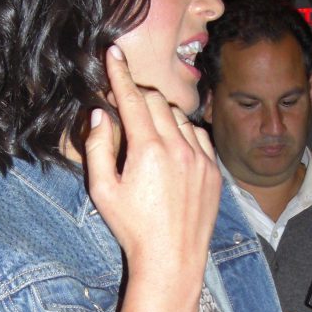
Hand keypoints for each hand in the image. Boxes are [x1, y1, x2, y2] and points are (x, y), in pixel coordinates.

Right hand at [83, 45, 220, 280]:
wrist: (172, 259)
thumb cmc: (133, 228)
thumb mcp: (103, 191)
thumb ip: (97, 148)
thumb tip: (100, 115)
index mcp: (148, 150)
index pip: (131, 98)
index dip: (119, 73)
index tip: (114, 52)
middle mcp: (178, 148)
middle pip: (156, 101)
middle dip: (138, 96)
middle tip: (124, 105)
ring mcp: (201, 158)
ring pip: (180, 116)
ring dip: (161, 114)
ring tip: (147, 132)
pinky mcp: (214, 170)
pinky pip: (199, 135)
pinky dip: (184, 132)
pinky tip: (171, 147)